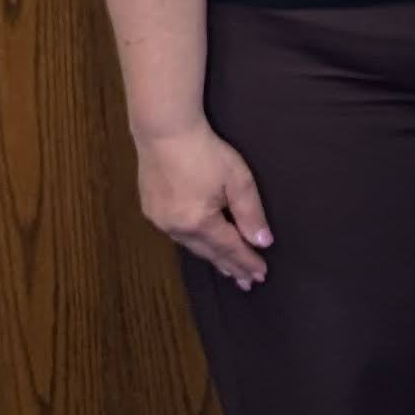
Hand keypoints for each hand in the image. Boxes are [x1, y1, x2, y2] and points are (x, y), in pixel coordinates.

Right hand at [135, 125, 270, 289]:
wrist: (164, 132)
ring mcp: (159, 220)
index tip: (261, 275)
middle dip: (230, 267)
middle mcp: (176, 227)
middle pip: (209, 252)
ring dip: (212, 257)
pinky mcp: (151, 209)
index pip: (229, 249)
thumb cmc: (206, 152)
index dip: (246, 262)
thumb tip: (263, 242)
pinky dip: (195, 244)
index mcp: (199, 222)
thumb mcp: (238, 180)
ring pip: (192, 246)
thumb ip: (251, 214)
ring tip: (229, 270)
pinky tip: (202, 245)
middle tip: (247, 282)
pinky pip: (178, 235)